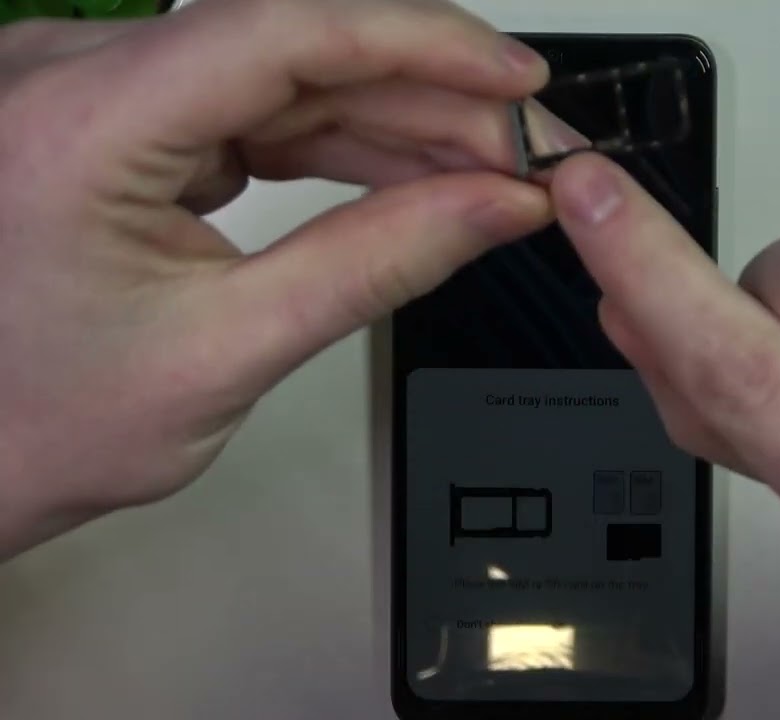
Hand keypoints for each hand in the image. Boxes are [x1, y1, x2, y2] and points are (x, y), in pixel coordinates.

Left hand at [0, 0, 578, 558]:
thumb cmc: (36, 422)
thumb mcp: (230, 351)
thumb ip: (377, 264)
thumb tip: (495, 206)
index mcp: (78, 127)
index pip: (281, 34)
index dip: (420, 44)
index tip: (516, 84)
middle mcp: (70, 79)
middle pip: (297, 50)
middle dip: (431, 98)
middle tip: (530, 152)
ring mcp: (95, 94)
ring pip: (288, 78)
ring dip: (399, 123)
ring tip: (491, 174)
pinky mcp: (122, 121)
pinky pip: (256, 110)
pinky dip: (341, 144)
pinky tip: (416, 174)